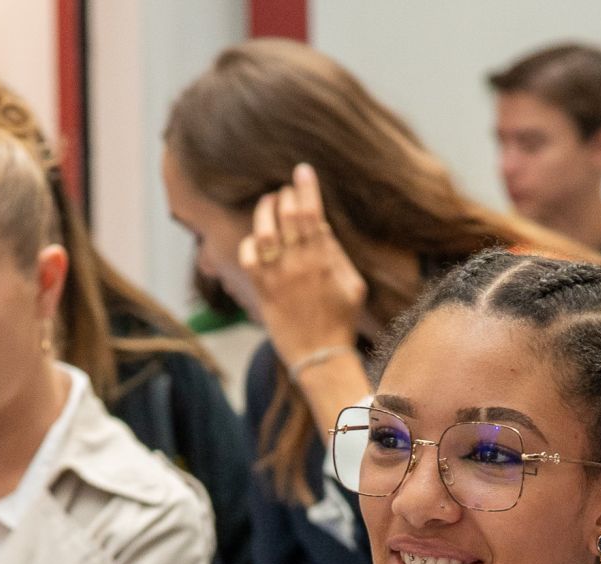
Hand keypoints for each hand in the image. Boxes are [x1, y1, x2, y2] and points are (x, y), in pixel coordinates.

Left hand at [240, 162, 367, 366]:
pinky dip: (249, 242)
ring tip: (268, 203)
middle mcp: (300, 265)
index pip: (313, 214)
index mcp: (325, 261)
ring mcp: (278, 277)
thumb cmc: (340, 322)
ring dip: (265, 212)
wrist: (320, 357)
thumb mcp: (353, 286)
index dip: (306, 188)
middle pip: (288, 217)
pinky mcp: (262, 290)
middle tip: (286, 191)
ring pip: (265, 232)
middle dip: (286, 196)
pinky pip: (248, 256)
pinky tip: (256, 239)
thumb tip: (321, 227)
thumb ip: (337, 255)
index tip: (302, 170)